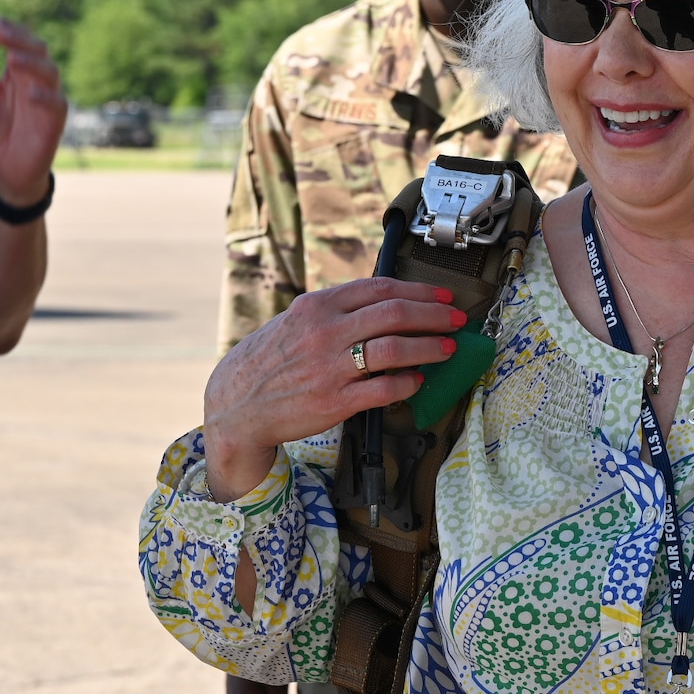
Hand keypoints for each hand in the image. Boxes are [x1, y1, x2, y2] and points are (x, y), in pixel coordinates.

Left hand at [0, 16, 65, 207]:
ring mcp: (48, 99)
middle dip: (20, 39)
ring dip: (31, 63)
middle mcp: (36, 80)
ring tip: (10, 59)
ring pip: (50, 71)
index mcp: (18, 72)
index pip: (20, 42)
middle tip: (0, 32)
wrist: (6, 169)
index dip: (9, 28)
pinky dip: (44, 96)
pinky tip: (28, 92)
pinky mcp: (55, 121)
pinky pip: (57, 103)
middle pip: (38, 50)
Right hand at [203, 277, 465, 499]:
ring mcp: (330, 367)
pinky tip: (418, 381)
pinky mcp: (335, 402)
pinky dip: (407, 384)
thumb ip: (336, 310)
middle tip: (456, 320)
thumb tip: (385, 303)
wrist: (237, 405)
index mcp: (318, 306)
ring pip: (395, 350)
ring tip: (447, 348)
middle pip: (395, 314)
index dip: (419, 291)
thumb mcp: (296, 321)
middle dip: (435, 316)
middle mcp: (325, 332)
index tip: (443, 296)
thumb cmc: (271, 361)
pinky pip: (384, 390)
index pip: (380, 288)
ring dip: (429, 348)